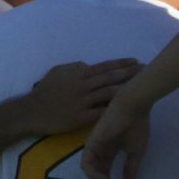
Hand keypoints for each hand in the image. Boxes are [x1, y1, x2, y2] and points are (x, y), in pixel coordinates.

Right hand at [16, 59, 137, 136]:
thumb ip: (75, 68)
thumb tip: (88, 65)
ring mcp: (82, 102)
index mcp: (78, 73)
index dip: (121, 64)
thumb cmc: (45, 91)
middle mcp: (83, 85)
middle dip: (130, 74)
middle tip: (146, 71)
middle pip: (111, 78)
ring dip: (126, 90)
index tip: (136, 61)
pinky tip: (127, 109)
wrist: (32, 111)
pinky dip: (114, 110)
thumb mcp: (58, 72)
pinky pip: (100, 112)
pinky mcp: (80, 117)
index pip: (104, 67)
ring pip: (108, 94)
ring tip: (140, 88)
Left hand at [81, 108, 148, 178]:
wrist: (134, 108)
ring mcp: (94, 145)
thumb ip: (130, 168)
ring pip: (89, 169)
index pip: (104, 170)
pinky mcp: (92, 142)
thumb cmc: (136, 126)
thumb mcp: (136, 152)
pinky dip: (93, 173)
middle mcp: (100, 148)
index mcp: (110, 150)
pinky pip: (87, 162)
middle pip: (95, 172)